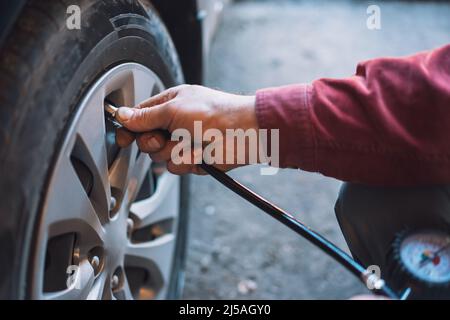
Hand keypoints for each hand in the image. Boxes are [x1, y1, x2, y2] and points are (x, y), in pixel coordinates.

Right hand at [115, 85, 257, 174]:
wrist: (242, 133)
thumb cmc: (215, 113)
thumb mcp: (174, 109)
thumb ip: (145, 116)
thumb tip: (122, 115)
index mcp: (169, 105)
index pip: (139, 117)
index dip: (129, 128)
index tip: (123, 137)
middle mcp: (174, 124)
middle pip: (146, 141)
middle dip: (155, 142)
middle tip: (167, 136)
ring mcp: (183, 142)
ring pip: (160, 157)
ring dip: (175, 151)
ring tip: (191, 142)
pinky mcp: (193, 159)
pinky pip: (176, 167)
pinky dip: (187, 161)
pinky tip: (200, 153)